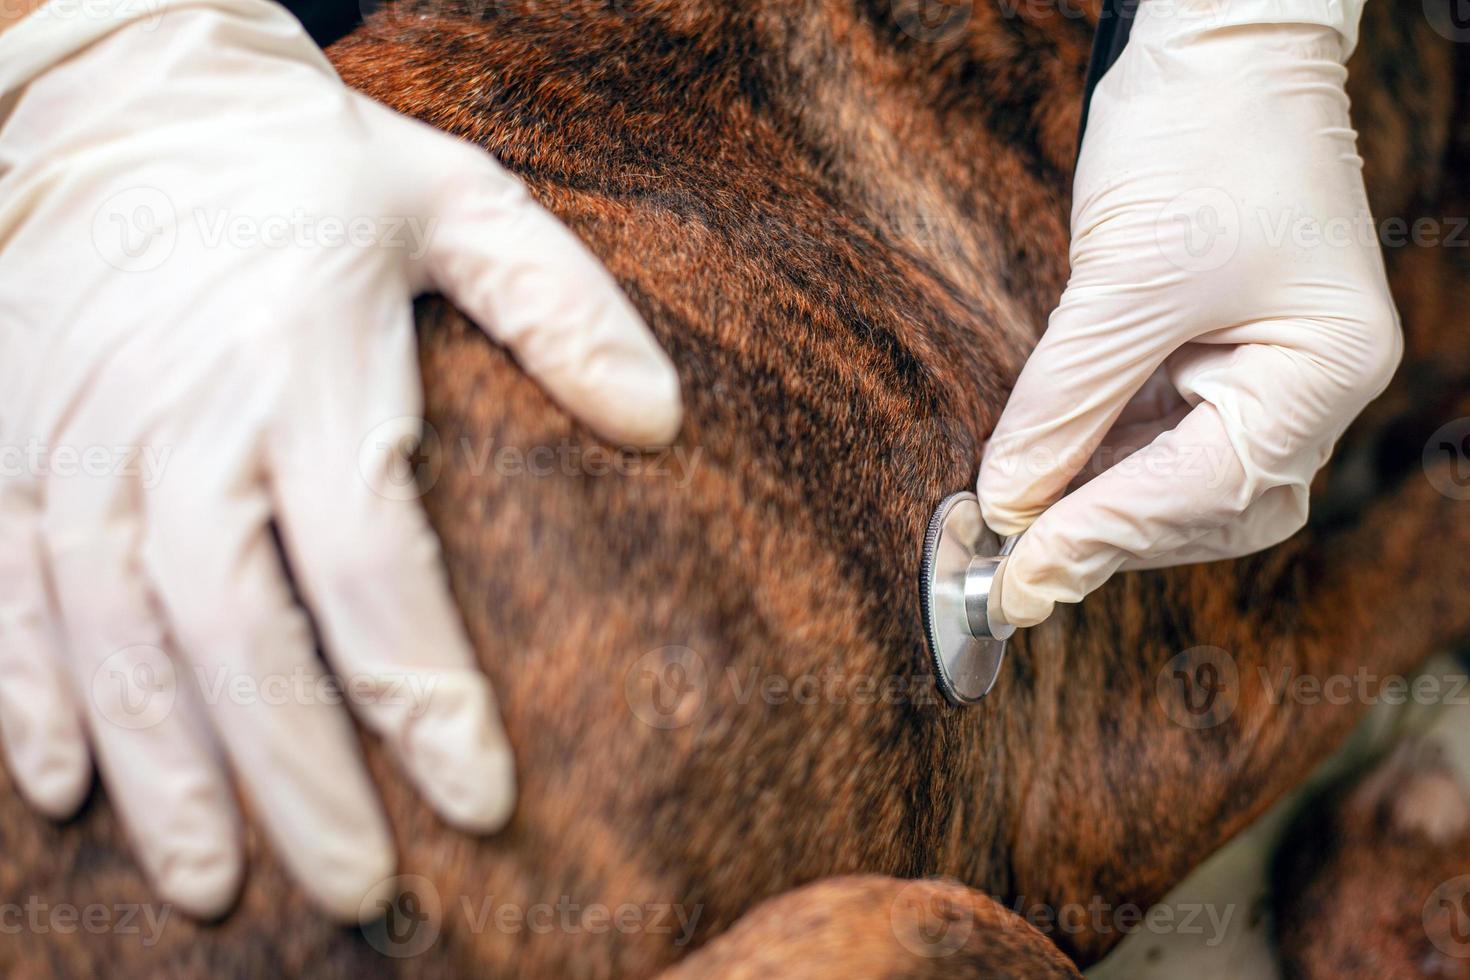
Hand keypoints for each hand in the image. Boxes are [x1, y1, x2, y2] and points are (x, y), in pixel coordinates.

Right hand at [0, 0, 679, 917]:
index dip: (427, 693)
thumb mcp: (459, 202)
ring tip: (208, 882)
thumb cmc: (312, 166)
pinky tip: (61, 791)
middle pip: (239, 631)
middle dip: (296, 774)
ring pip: (113, 635)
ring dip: (163, 770)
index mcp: (310, 369)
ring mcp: (80, 441)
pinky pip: (3, 590)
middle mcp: (187, 423)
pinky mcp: (6, 444)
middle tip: (353, 888)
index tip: (481, 800)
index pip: (377, 566)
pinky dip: (24, 696)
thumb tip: (662, 423)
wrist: (119, 95)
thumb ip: (561, 309)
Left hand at [978, 8, 1398, 627]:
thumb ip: (1066, 401)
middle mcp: (1307, 387)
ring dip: (1099, 506)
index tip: (1018, 579)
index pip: (1203, 490)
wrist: (1219, 45)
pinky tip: (1047, 473)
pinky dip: (1101, 460)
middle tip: (1015, 571)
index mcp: (1322, 371)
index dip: (1101, 537)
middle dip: (1109, 536)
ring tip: (1019, 528)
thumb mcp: (1124, 279)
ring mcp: (1265, 372)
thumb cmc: (1202, 136)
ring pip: (1178, 482)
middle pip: (1204, 509)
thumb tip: (1008, 501)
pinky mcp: (1216, 353)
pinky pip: (1158, 434)